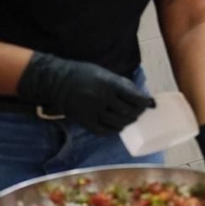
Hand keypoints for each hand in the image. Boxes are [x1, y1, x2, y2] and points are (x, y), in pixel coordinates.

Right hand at [15, 52, 153, 134]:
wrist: (57, 81)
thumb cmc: (85, 74)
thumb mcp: (106, 74)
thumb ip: (123, 85)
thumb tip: (143, 97)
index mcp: (110, 83)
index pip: (135, 98)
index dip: (144, 103)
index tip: (147, 103)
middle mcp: (102, 98)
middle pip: (128, 112)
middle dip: (137, 113)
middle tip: (138, 112)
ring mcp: (92, 111)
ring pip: (118, 123)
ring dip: (127, 122)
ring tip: (128, 118)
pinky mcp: (84, 121)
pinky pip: (104, 131)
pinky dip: (114, 130)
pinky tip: (116, 126)